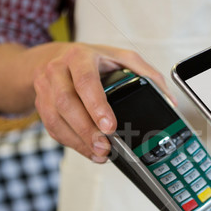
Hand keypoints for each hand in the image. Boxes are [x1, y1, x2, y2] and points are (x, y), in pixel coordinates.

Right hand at [33, 42, 174, 161]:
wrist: (49, 58)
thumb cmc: (91, 59)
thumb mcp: (121, 58)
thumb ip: (148, 75)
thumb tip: (169, 100)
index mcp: (80, 57)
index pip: (85, 80)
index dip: (96, 105)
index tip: (109, 126)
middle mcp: (57, 70)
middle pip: (66, 102)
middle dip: (86, 129)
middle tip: (106, 146)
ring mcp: (45, 88)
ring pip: (55, 118)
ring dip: (78, 140)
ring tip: (100, 153)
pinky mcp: (40, 104)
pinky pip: (51, 127)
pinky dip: (71, 143)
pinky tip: (89, 151)